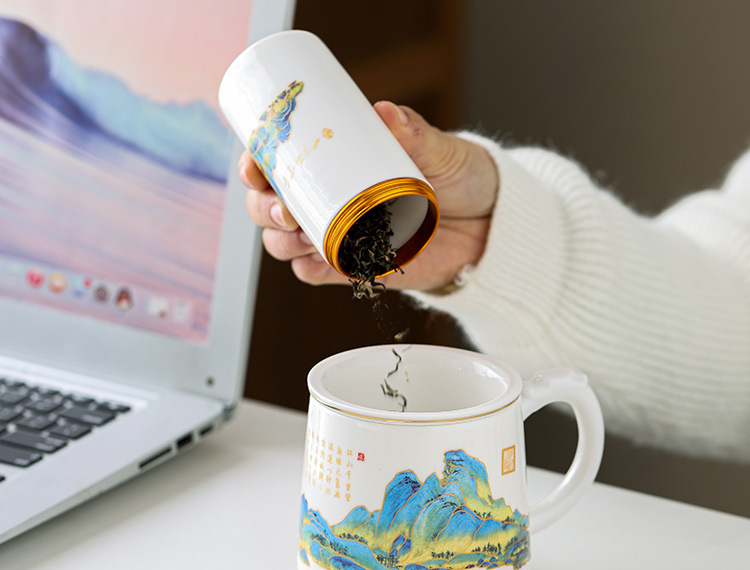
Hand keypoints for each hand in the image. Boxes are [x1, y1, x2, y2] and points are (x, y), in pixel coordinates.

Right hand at [239, 101, 497, 291]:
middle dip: (263, 207)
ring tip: (298, 231)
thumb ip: (415, 133)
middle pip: (269, 207)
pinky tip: (318, 258)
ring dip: (280, 239)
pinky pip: (314, 273)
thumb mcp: (440, 151)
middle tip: (285, 207)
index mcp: (337, 164)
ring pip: (284, 243)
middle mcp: (329, 200)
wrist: (490, 227)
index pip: (278, 162)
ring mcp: (338, 235)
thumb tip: (385, 113)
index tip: (255, 164)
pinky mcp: (354, 268)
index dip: (255, 164)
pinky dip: (309, 268)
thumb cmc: (462, 179)